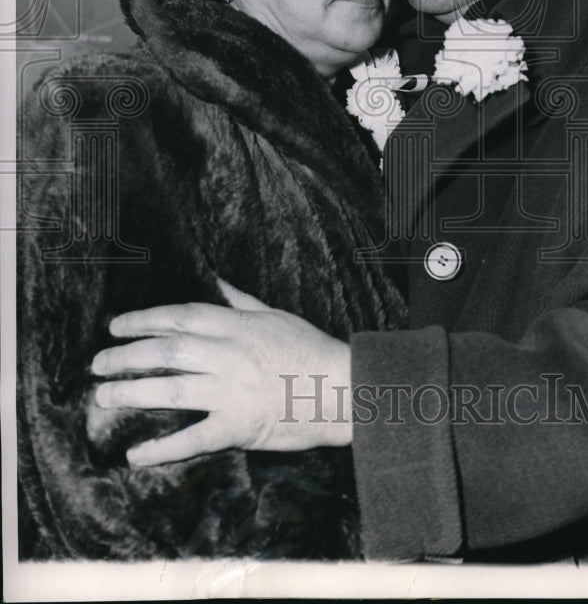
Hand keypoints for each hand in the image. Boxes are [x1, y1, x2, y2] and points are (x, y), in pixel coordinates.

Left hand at [90, 280, 351, 465]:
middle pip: (165, 352)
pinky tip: (136, 455)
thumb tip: (216, 280)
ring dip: (131, 393)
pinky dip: (162, 449)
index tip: (116, 326)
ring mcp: (231, 391)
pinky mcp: (238, 426)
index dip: (143, 320)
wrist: (342, 389)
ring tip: (103, 397)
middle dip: (126, 356)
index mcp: (236, 326)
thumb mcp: (275, 315)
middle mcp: (228, 355)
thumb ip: (240, 301)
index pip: (179, 318)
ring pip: (171, 390)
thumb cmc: (310, 349)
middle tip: (99, 363)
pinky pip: (192, 438)